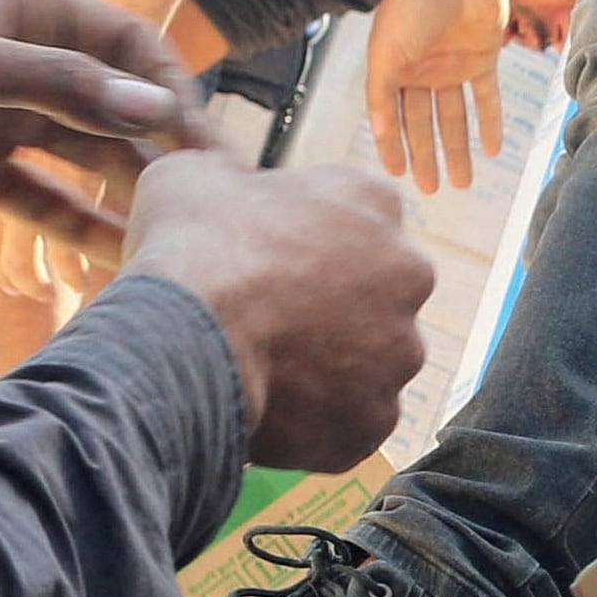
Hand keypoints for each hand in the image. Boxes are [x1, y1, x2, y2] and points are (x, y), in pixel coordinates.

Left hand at [0, 0, 202, 253]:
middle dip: (159, 147)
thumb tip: (160, 113)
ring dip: (125, 191)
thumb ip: (66, 89)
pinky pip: (43, 198)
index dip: (166, 84)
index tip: (198, 139)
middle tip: (209, 200)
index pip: (124, 39)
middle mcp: (19, 60)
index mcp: (23, 10)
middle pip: (111, 103)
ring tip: (171, 237)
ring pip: (82, 155)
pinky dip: (78, 225)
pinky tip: (116, 257)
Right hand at [116, 151, 434, 471]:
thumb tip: (225, 186)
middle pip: (376, 293)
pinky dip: (318, 420)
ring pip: (369, 362)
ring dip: (329, 366)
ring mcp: (400, 352)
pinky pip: (351, 419)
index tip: (272, 256)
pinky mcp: (378, 418)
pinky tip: (273, 409)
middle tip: (273, 316)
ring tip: (267, 367)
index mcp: (372, 199)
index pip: (356, 217)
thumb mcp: (194, 176)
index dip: (308, 240)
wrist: (187, 340)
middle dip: (333, 306)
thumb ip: (233, 178)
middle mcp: (408, 272)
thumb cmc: (191, 247)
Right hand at [368, 0, 510, 196]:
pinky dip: (489, 122)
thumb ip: (381, 91)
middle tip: (431, 191)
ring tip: (463, 183)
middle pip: (424, 122)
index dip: (393, 145)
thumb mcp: (387, 51)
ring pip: (455, 116)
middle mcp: (421, 67)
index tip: (397, 175)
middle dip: (426, 156)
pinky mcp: (483, 58)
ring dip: (458, 148)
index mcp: (393, 65)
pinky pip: (486, 98)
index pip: (391, 115)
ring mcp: (452, 64)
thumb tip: (378, 131)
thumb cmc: (415, 4)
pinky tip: (493, 151)